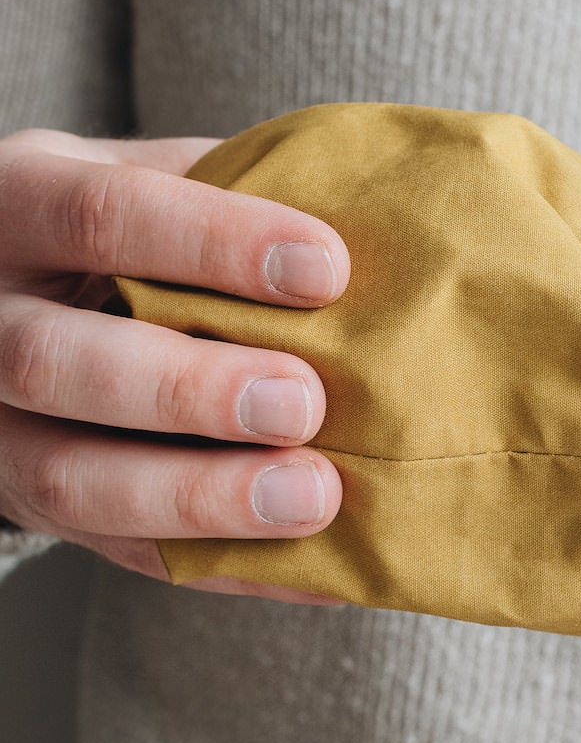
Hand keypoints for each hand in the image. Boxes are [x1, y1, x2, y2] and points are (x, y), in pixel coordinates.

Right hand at [0, 126, 349, 601]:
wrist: (35, 295)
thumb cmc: (137, 227)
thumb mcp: (161, 176)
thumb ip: (242, 187)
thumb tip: (382, 215)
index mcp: (19, 202)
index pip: (102, 215)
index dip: (212, 243)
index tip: (326, 268)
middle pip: (54, 361)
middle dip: (187, 387)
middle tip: (305, 400)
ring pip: (68, 480)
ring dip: (200, 496)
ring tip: (313, 495)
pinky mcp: (40, 511)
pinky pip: (124, 553)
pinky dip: (227, 563)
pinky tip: (316, 566)